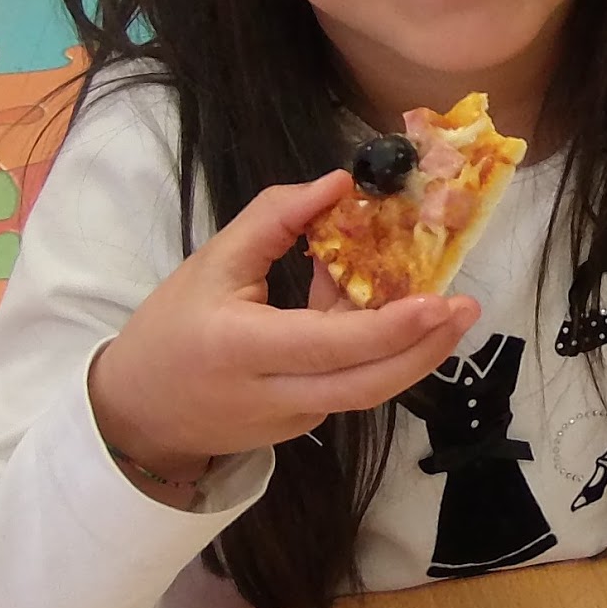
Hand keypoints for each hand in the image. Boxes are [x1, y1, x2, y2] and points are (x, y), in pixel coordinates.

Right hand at [89, 170, 477, 476]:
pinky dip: (377, 352)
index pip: (333, 345)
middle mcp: (278, 395)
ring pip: (367, 388)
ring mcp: (294, 419)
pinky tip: (389, 314)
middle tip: (468, 307)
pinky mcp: (304, 424)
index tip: (437, 300)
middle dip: (427, 348)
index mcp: (246, 350)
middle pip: (369, 385)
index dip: (391, 327)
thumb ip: (276, 217)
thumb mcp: (213, 261)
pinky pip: (351, 384)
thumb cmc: (172, 328)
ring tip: (450, 308)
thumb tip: (340, 183)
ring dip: (412, 349)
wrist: (138, 414)